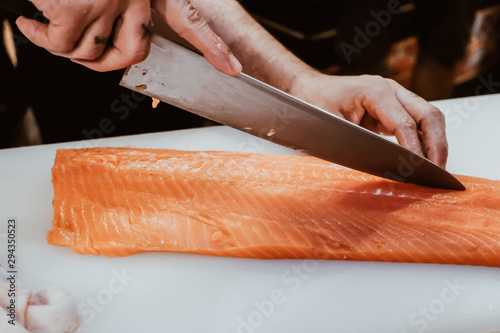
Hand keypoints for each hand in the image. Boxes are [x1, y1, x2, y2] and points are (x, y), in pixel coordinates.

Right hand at [15, 0, 241, 73]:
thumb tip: (111, 25)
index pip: (189, 19)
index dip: (211, 45)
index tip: (232, 69)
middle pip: (134, 53)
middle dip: (107, 64)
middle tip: (89, 59)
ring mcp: (106, 0)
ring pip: (91, 54)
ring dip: (66, 49)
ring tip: (48, 32)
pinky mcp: (75, 7)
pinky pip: (60, 45)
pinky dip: (41, 38)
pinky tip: (31, 24)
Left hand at [289, 73, 447, 167]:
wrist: (308, 89)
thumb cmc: (313, 103)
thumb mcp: (329, 125)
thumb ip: (354, 142)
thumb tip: (379, 163)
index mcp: (375, 91)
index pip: (404, 122)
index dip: (413, 148)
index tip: (417, 169)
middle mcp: (390, 89)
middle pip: (428, 115)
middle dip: (436, 145)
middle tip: (436, 171)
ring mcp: (394, 96)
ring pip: (428, 117)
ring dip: (435, 142)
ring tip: (435, 168)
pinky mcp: (394, 107)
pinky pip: (418, 122)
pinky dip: (425, 139)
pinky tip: (424, 158)